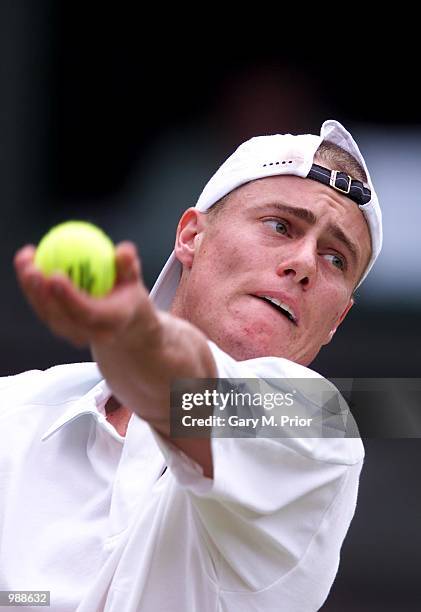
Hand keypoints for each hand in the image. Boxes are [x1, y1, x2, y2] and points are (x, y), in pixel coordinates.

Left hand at [14, 241, 153, 347]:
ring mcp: (74, 333)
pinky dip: (30, 287)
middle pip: (62, 318)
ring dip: (31, 289)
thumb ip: (128, 264)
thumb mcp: (133, 276)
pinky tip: (26, 261)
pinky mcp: (59, 327)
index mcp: (113, 320)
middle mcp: (93, 332)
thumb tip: (123, 251)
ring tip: (26, 261)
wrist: (123, 319)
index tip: (55, 275)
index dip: (69, 297)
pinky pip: (42, 308)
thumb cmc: (126, 292)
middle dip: (43, 296)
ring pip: (47, 314)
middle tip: (33, 270)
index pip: (89, 312)